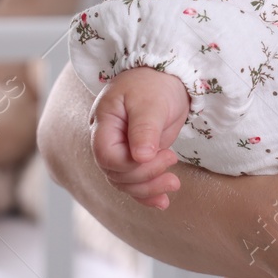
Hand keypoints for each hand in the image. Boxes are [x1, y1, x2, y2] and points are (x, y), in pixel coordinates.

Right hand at [88, 66, 191, 209]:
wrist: (165, 76)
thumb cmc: (154, 82)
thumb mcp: (151, 101)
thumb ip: (144, 129)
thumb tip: (140, 157)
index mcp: (104, 122)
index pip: (108, 157)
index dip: (132, 165)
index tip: (161, 155)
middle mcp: (107, 139)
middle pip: (116, 173)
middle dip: (145, 177)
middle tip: (172, 161)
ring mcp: (121, 149)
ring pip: (125, 182)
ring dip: (149, 189)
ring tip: (174, 185)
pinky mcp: (135, 156)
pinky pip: (135, 181)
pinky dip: (148, 193)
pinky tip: (162, 202)